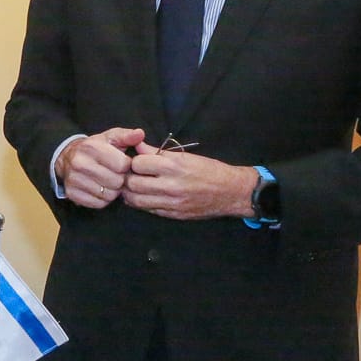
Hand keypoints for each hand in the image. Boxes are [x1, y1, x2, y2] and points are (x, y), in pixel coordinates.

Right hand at [58, 127, 146, 208]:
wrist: (68, 157)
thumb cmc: (95, 148)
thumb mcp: (111, 137)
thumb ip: (127, 136)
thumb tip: (140, 134)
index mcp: (91, 147)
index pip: (122, 165)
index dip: (126, 166)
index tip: (122, 163)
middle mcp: (80, 163)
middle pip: (116, 182)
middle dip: (120, 179)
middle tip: (115, 174)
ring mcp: (74, 179)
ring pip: (108, 195)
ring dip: (112, 191)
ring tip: (108, 182)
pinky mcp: (71, 193)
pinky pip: (98, 204)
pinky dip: (102, 199)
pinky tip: (100, 189)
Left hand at [121, 144, 259, 220]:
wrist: (232, 192)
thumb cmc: (210, 170)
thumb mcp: (186, 156)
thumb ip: (159, 152)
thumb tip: (137, 145)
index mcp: (174, 166)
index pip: (137, 164)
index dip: (134, 161)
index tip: (137, 161)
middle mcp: (170, 186)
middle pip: (132, 183)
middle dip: (128, 178)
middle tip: (131, 175)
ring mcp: (171, 203)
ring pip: (136, 200)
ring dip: (130, 193)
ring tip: (134, 186)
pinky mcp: (173, 215)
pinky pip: (147, 210)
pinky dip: (141, 203)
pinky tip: (144, 196)